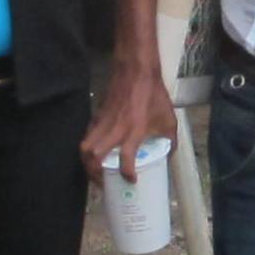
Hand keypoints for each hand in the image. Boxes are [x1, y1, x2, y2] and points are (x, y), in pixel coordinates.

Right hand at [83, 62, 172, 177]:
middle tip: (104, 183)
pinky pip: (87, 136)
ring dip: (87, 163)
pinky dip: (88, 148)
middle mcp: (115, 129)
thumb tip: (169, 155)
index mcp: (135, 130)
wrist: (136, 71)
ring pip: (85, 147)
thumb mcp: (168, 119)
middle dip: (96, 174)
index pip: (125, 158)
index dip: (127, 173)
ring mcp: (103, 122)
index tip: (131, 180)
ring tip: (95, 172)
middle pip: (94, 156)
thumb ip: (169, 140)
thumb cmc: (154, 95)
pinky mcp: (97, 116)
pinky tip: (96, 153)